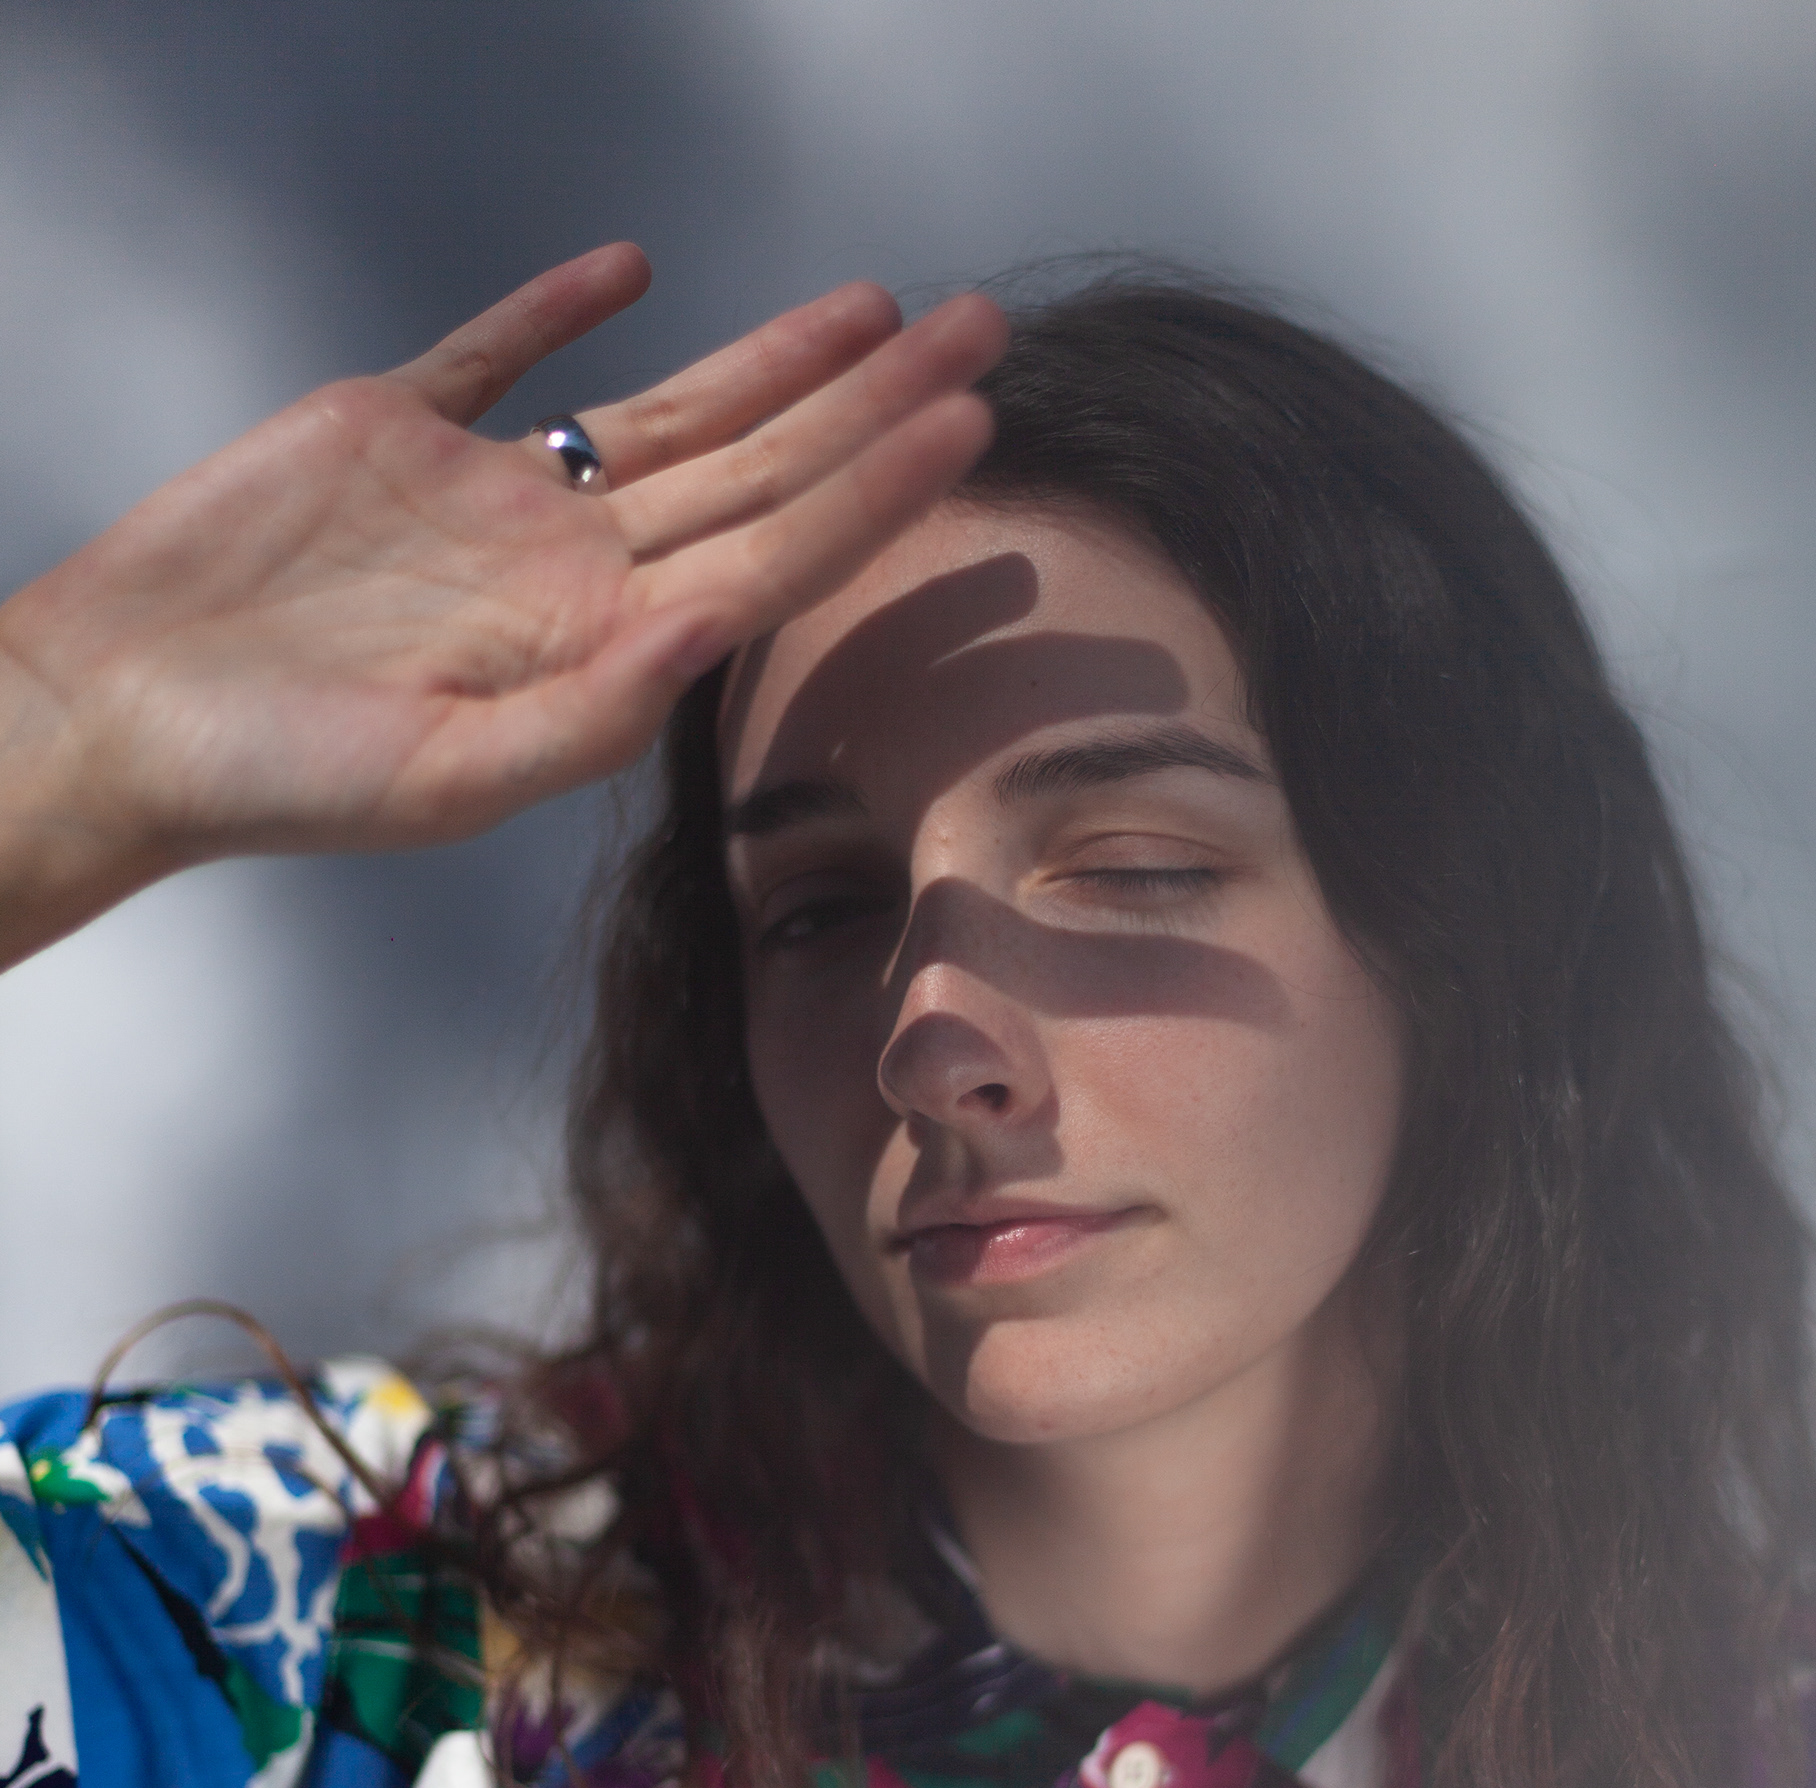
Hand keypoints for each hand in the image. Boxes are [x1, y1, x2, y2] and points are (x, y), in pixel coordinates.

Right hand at [0, 243, 1005, 964]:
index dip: (877, 491)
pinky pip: (496, 353)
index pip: (776, 555)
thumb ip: (592, 715)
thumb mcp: (447, 776)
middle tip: (983, 334)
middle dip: (874, 405)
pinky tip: (633, 270)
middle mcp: (568, 566)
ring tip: (879, 309)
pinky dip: (560, 309)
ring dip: (774, 361)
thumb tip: (716, 631)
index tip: (971, 429)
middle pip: (758, 469)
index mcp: (597, 644)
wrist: (123, 716)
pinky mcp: (393, 430)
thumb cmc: (280, 779)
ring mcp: (488, 496)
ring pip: (668, 410)